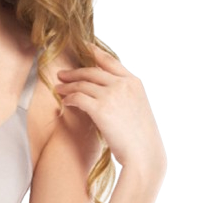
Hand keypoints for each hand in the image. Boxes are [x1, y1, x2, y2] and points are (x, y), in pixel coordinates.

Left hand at [55, 44, 165, 175]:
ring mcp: (111, 95)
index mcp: (133, 82)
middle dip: (74, 72)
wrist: (144, 156)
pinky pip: (77, 98)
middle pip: (91, 71)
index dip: (94, 51)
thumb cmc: (140, 136)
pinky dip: (68, 99)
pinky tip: (64, 102)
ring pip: (81, 84)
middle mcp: (122, 84)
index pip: (109, 60)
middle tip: (61, 75)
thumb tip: (102, 86)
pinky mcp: (100, 108)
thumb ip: (123, 92)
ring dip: (67, 86)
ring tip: (58, 89)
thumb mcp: (137, 106)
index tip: (83, 46)